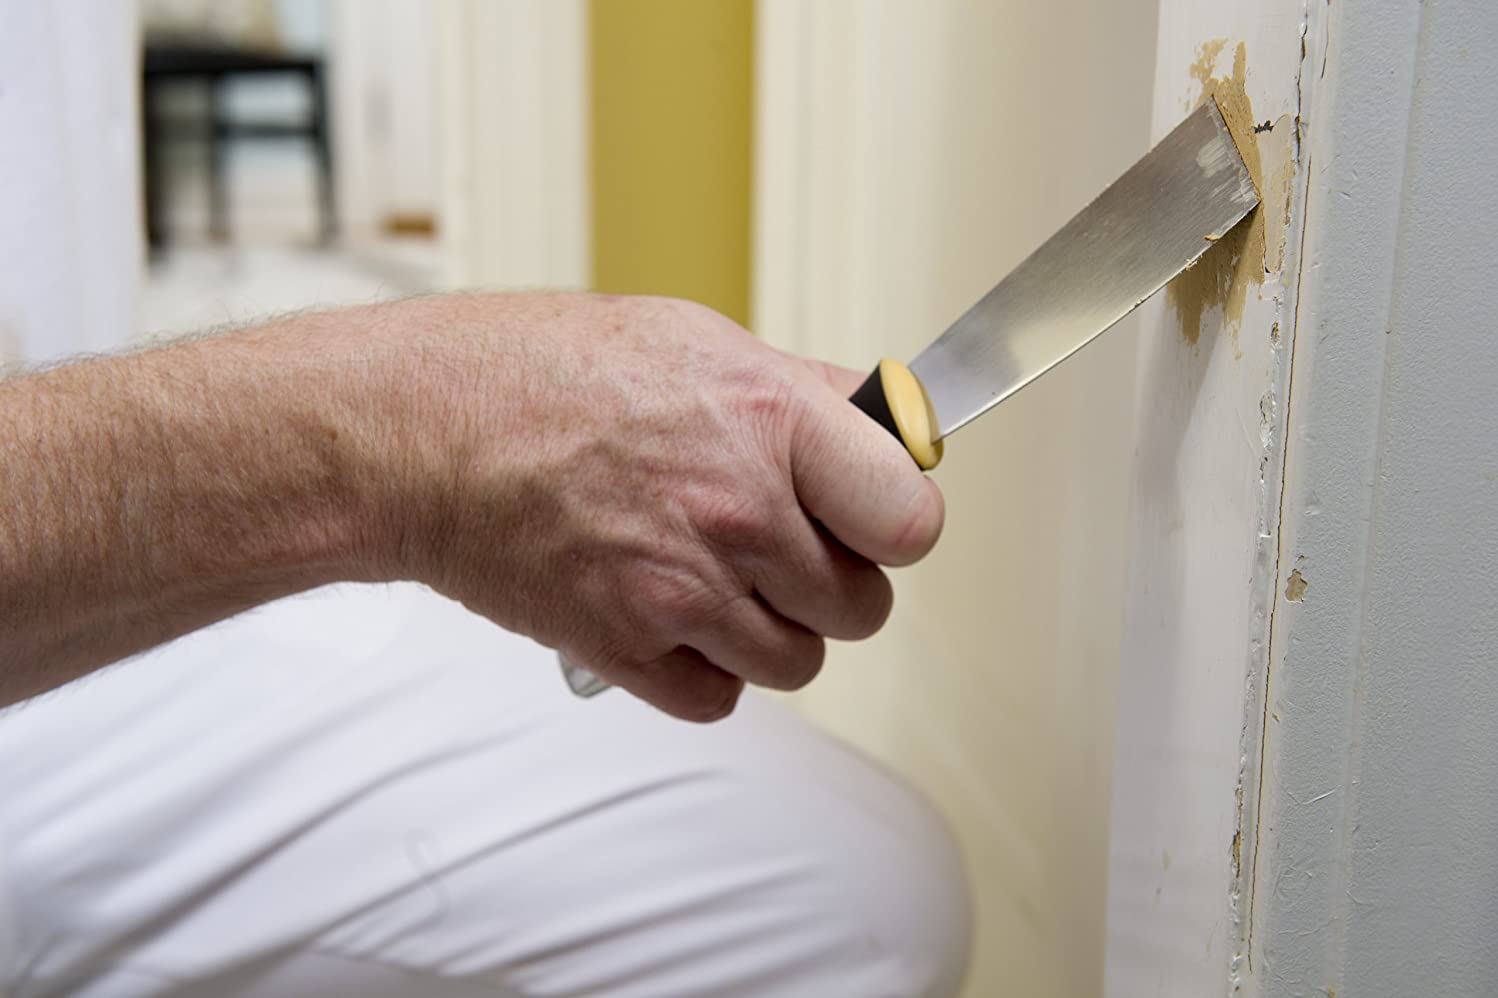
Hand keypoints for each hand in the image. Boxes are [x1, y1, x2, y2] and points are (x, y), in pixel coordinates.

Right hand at [379, 293, 944, 720]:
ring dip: (772, 630)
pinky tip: (672, 612)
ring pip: (800, 662)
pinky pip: (721, 697)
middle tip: (780, 542)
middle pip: (863, 605)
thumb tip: (893, 428)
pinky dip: (707, 670)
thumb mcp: (696, 340)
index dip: (897, 522)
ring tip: (717, 575)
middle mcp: (736, 513)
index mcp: (769, 422)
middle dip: (832, 580)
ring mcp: (681, 590)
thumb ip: (808, 393)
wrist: (419, 432)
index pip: (912, 520)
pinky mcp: (626, 647)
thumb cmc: (539, 373)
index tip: (874, 515)